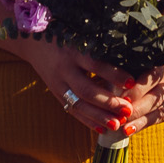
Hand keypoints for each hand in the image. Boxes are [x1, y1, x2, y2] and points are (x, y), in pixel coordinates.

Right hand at [22, 41, 137, 134]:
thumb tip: (129, 55)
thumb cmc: (64, 33)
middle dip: (108, 102)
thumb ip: (99, 44)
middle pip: (86, 90)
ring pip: (78, 104)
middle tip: (128, 110)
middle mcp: (64, 68)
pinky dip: (86, 121)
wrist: (32, 40)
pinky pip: (71, 110)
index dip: (113, 74)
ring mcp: (58, 83)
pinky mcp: (55, 93)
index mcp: (73, 50)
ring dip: (99, 116)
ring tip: (117, 124)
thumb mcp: (79, 33)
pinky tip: (101, 129)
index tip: (131, 82)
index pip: (95, 64)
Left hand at [116, 60, 163, 135]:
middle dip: (137, 109)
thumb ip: (133, 68)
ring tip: (125, 130)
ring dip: (140, 121)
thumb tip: (109, 78)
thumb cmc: (158, 62)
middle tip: (120, 118)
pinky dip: (144, 124)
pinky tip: (130, 130)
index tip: (121, 99)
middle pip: (155, 98)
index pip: (151, 79)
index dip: (136, 90)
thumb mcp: (149, 60)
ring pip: (158, 111)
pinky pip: (160, 118)